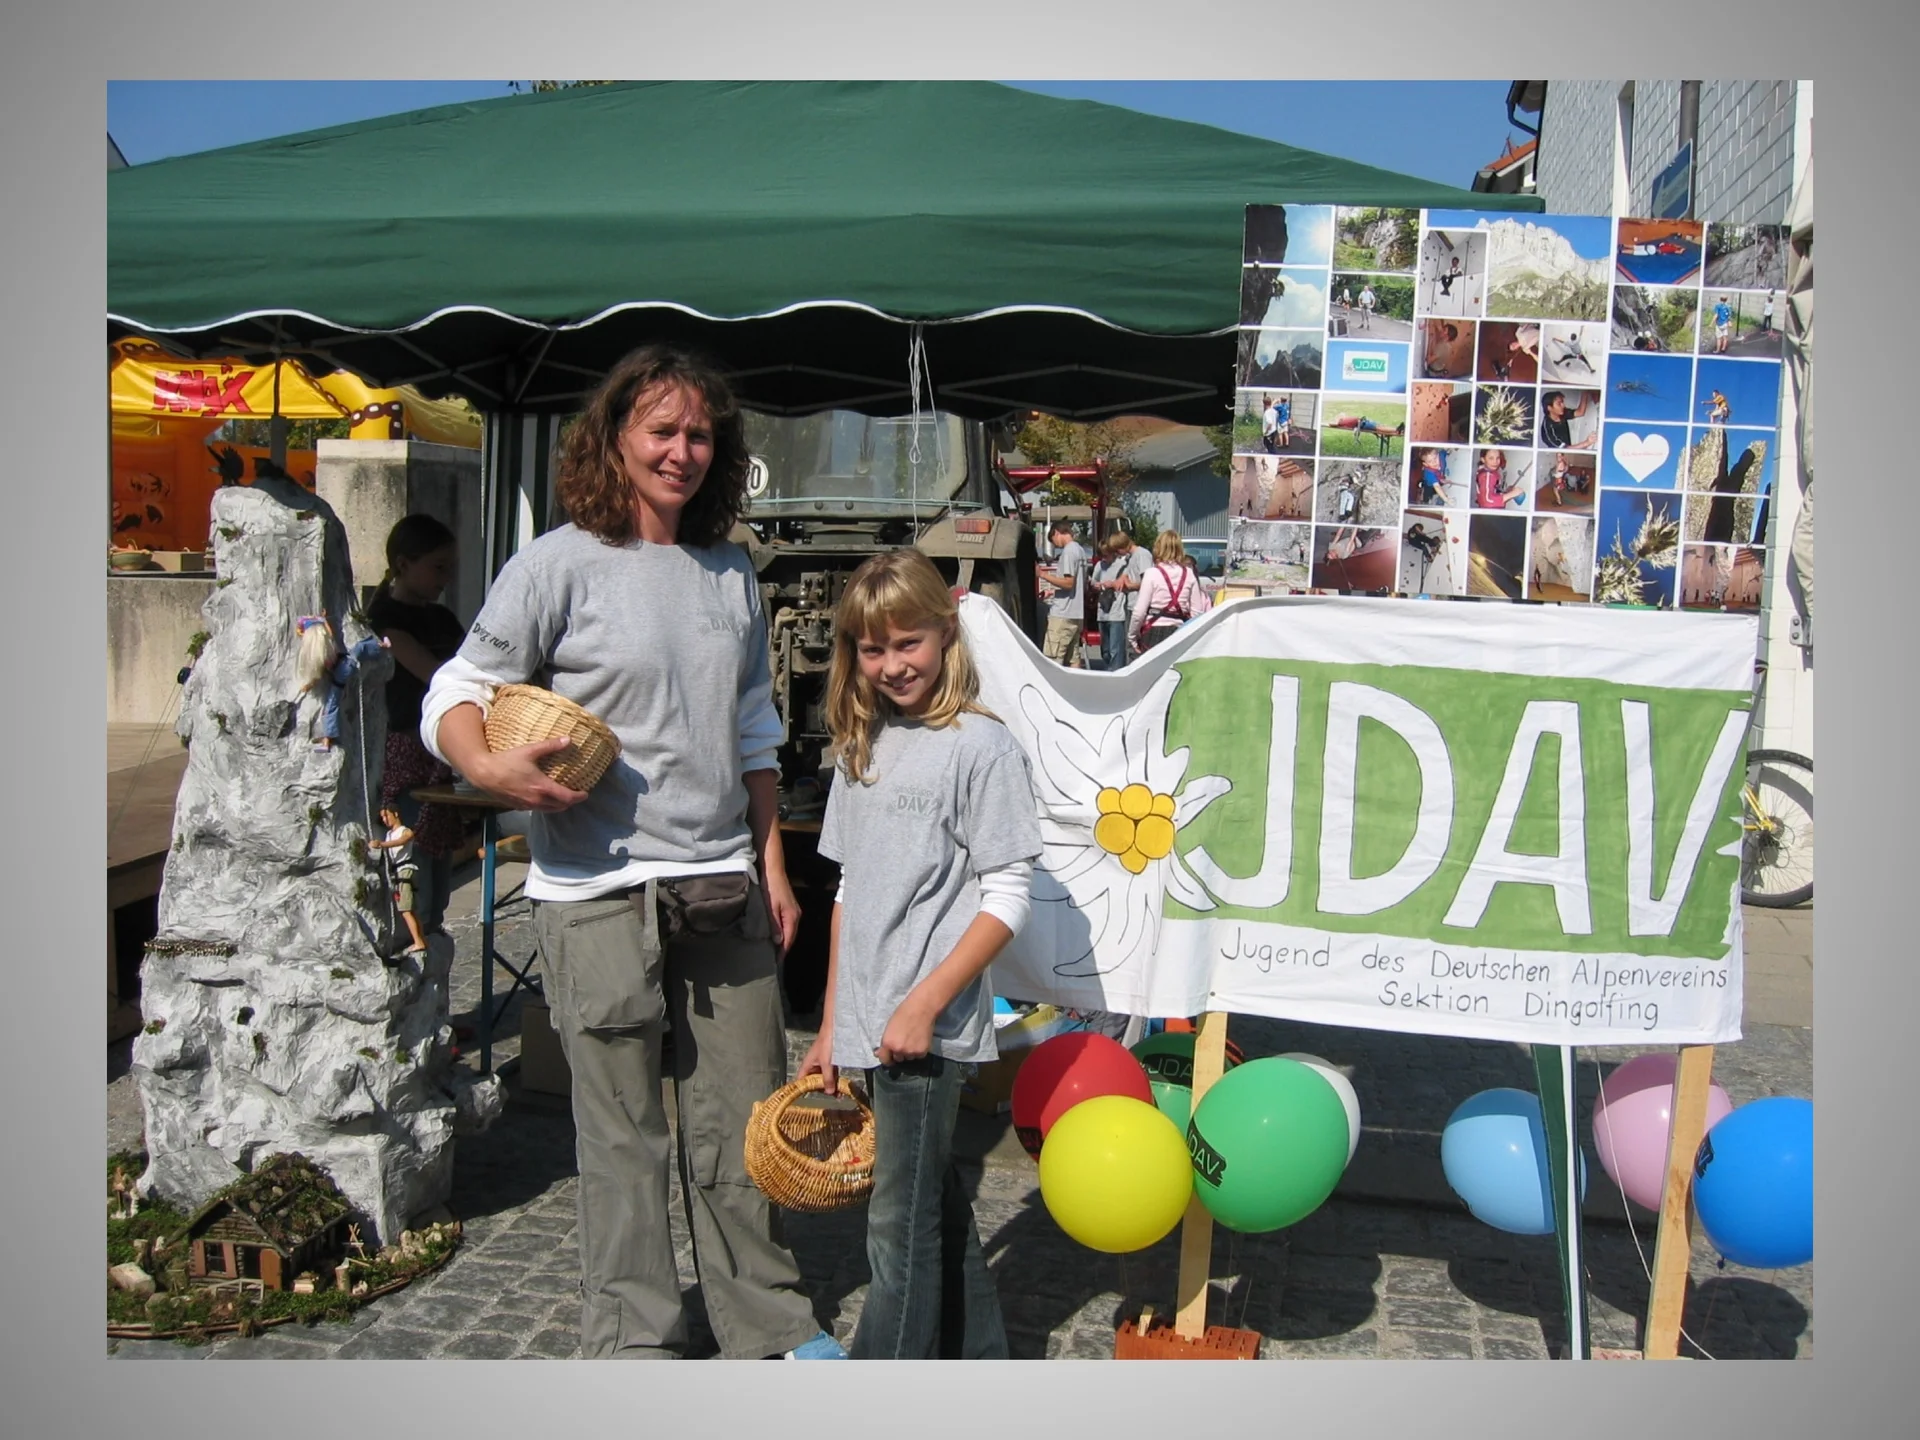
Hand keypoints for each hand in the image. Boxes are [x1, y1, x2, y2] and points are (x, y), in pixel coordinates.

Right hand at [465, 737, 589, 812]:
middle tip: (575, 795)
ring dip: (558, 805)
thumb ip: (550, 746)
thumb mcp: (530, 751)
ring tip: (562, 797)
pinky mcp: (518, 807)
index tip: (585, 793)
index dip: (579, 797)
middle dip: (570, 802)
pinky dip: (545, 806)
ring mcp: (527, 805)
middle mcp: (537, 800)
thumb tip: (568, 739)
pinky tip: (544, 797)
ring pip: (549, 810)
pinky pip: (537, 809)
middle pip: (560, 807)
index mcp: (543, 788)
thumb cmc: (507, 761)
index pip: (567, 798)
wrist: (484, 774)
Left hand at [762, 866, 801, 958]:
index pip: (789, 939)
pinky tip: (776, 936)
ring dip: (783, 940)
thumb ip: (774, 925)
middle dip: (784, 948)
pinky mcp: (789, 908)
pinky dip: (783, 932)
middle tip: (773, 959)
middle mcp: (796, 915)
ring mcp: (794, 911)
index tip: (775, 961)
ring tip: (774, 950)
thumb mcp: (770, 907)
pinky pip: (788, 925)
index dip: (783, 951)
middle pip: (791, 936)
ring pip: (790, 931)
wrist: (773, 871)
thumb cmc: (771, 888)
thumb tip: (778, 941)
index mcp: (792, 917)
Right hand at [799, 1027, 836, 1095]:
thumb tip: (829, 1092)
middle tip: (831, 1098)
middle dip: (821, 1090)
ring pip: (824, 1078)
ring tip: (839, 1096)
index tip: (810, 1099)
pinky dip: (835, 1080)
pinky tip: (840, 1087)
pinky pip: (831, 1073)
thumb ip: (827, 1078)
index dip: (803, 1090)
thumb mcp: (826, 1063)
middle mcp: (813, 1065)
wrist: (835, 1028)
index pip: (801, 1081)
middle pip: (814, 1082)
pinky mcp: (830, 1061)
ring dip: (830, 1086)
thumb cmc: (827, 1043)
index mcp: (807, 1065)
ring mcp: (822, 1064)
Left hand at [874, 999, 933, 1065]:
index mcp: (888, 1043)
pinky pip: (919, 1056)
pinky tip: (920, 1039)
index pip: (884, 1060)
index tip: (890, 1055)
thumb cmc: (903, 1013)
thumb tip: (878, 1053)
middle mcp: (898, 1050)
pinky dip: (919, 1050)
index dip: (887, 1058)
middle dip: (899, 1052)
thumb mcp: (889, 1027)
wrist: (922, 1008)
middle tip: (904, 1041)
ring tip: (913, 1039)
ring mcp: (911, 1052)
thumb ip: (885, 1042)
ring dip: (910, 1052)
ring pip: (909, 1057)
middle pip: (898, 1059)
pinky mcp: (922, 1052)